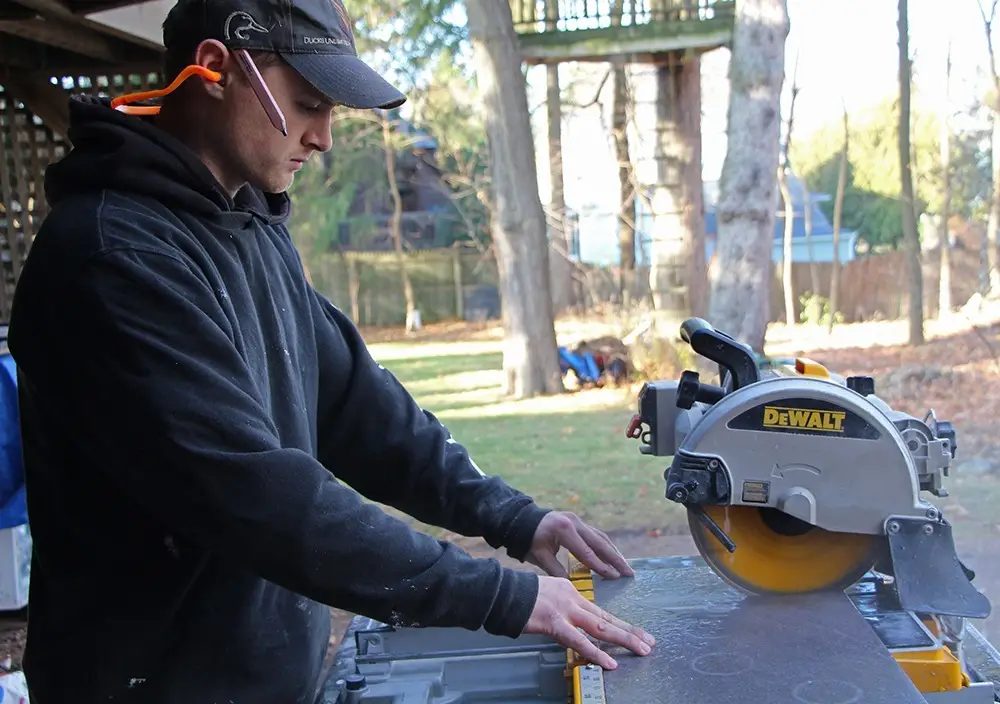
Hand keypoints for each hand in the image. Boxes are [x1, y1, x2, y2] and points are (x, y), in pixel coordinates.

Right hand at [524, 575, 654, 669]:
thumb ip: (560, 607)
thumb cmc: (518, 596)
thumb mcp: (545, 595)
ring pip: (601, 628)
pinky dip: (596, 653)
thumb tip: (569, 623)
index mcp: (570, 591)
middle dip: (630, 631)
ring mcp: (565, 610)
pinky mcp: (554, 623)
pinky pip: (579, 641)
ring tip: (641, 649)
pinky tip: (609, 662)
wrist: (501, 590)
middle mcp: (572, 598)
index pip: (600, 611)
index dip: (620, 623)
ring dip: (624, 640)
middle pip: (607, 618)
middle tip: (649, 642)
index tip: (637, 632)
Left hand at [526, 511, 633, 580]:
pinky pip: (596, 535)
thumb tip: (574, 587)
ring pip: (601, 537)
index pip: (586, 552)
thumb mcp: (540, 557)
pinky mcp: (579, 522)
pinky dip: (606, 546)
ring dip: (614, 552)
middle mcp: (575, 522)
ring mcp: (578, 520)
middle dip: (615, 559)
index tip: (615, 577)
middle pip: (600, 542)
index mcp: (564, 530)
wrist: (522, 521)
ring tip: (625, 567)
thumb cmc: (529, 541)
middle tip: (629, 573)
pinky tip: (613, 556)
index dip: (601, 566)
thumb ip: (556, 571)